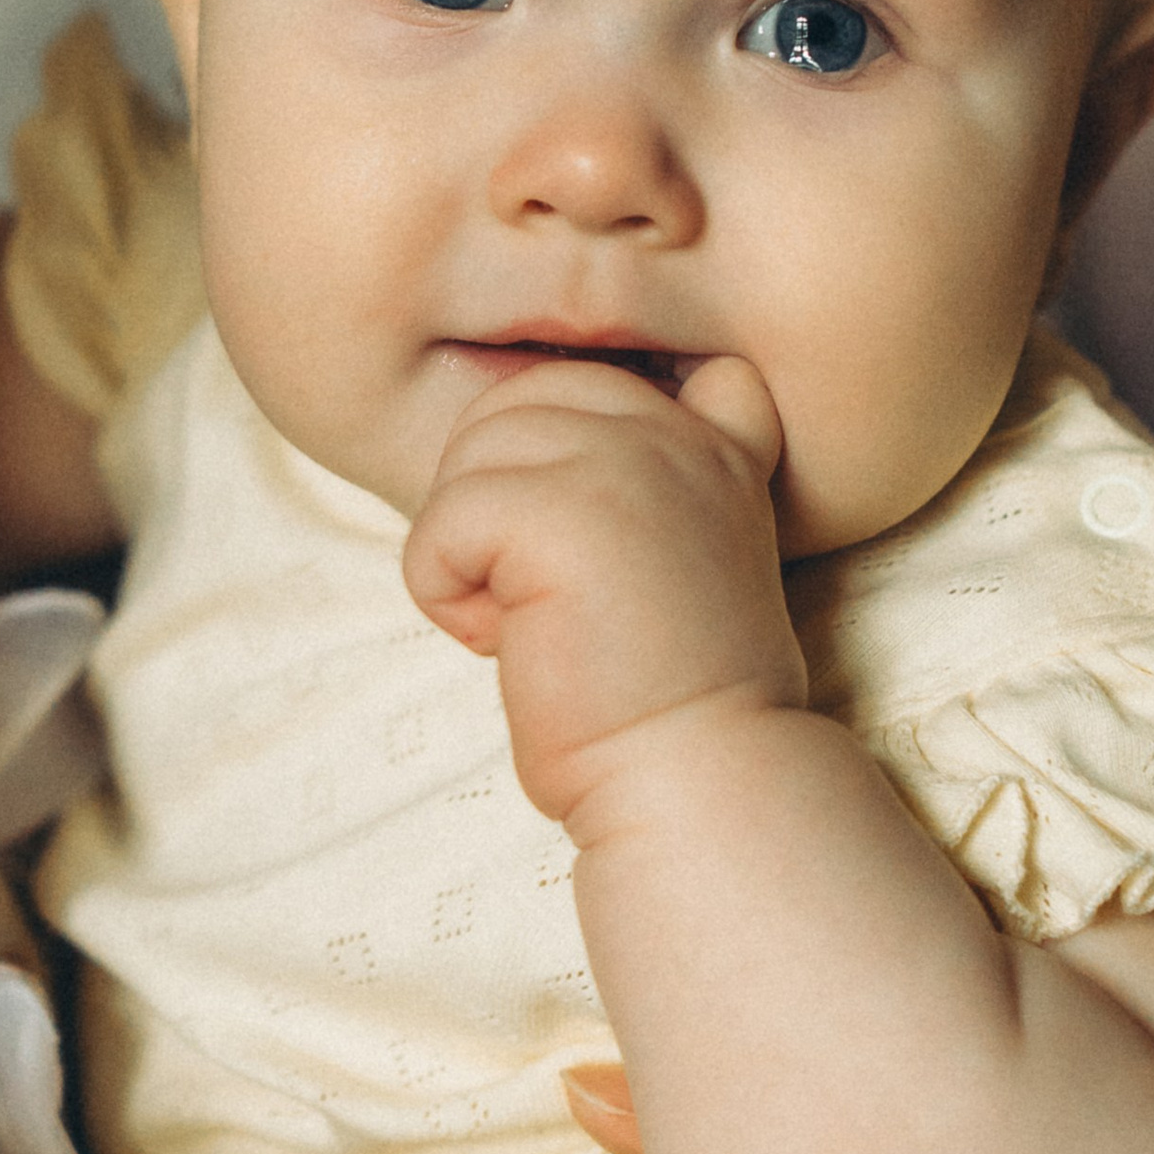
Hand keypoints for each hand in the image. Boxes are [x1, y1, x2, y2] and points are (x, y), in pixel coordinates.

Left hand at [400, 354, 800, 825]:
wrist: (696, 781)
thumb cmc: (671, 695)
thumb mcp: (686, 553)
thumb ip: (643, 478)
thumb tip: (519, 440)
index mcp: (714, 440)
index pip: (598, 373)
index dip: (556, 446)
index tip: (585, 550)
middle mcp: (677, 433)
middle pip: (516, 402)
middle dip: (496, 496)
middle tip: (539, 593)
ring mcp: (623, 462)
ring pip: (471, 453)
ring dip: (470, 547)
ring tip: (532, 621)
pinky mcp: (558, 512)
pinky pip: (439, 522)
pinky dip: (446, 595)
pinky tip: (512, 643)